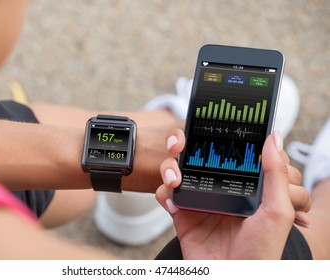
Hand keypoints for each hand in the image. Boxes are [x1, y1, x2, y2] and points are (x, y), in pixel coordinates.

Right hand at [156, 129, 310, 258]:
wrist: (230, 279)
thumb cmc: (261, 253)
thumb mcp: (277, 211)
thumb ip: (276, 173)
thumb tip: (273, 138)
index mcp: (242, 184)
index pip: (227, 150)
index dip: (215, 136)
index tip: (205, 126)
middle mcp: (219, 188)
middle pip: (196, 155)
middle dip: (182, 145)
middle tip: (178, 145)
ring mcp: (198, 199)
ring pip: (177, 169)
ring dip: (169, 168)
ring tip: (174, 180)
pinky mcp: (182, 213)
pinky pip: (165, 194)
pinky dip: (164, 194)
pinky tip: (173, 204)